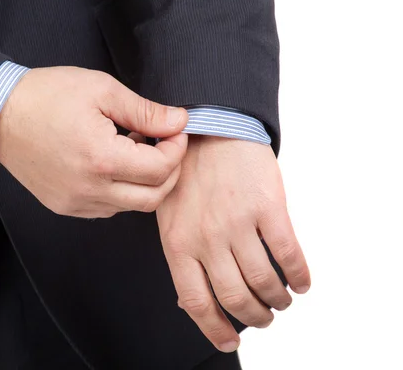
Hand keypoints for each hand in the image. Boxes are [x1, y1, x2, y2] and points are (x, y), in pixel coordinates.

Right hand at [0, 66, 188, 217]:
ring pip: (131, 206)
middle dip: (169, 171)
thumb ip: (145, 111)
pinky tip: (112, 164)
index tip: (175, 130)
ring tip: (133, 149)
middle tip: (165, 144)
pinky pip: (106, 208)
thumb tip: (179, 121)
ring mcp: (75, 202)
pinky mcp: (64, 206)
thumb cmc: (45, 97)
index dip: (177, 148)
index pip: (161, 169)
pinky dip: (120, 190)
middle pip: (153, 197)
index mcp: (101, 159)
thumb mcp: (101, 90)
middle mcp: (90, 189)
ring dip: (144, 182)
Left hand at [156, 136, 309, 352]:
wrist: (210, 126)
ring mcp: (237, 223)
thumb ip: (179, 251)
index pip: (196, 301)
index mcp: (178, 242)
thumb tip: (189, 298)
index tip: (229, 343)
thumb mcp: (167, 212)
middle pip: (235, 297)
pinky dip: (299, 275)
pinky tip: (302, 282)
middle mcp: (206, 238)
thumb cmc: (186, 171)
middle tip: (265, 318)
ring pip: (264, 280)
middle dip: (254, 316)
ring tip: (282, 301)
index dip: (215, 329)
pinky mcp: (267, 206)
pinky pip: (288, 253)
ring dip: (278, 299)